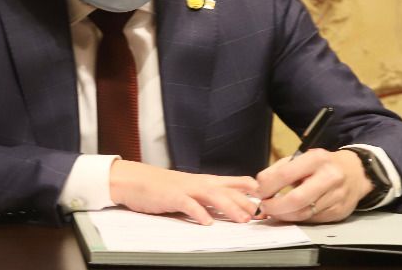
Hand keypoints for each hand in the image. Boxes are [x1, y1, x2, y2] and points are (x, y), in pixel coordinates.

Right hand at [109, 160, 258, 224]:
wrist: (136, 181)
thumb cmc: (162, 187)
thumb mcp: (188, 189)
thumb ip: (207, 196)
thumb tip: (227, 206)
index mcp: (204, 181)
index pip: (231, 181)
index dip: (248, 187)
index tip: (265, 195)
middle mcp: (198, 183)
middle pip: (226, 190)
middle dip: (245, 201)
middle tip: (259, 213)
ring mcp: (185, 189)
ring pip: (212, 196)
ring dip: (229, 207)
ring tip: (242, 219)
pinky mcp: (172, 197)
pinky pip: (188, 205)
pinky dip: (198, 213)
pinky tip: (207, 222)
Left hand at [254, 148, 371, 223]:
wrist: (356, 173)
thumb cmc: (323, 165)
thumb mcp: (301, 158)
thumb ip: (278, 170)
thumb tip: (259, 185)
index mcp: (317, 159)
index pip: (286, 175)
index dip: (268, 186)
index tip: (259, 192)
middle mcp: (329, 178)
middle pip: (296, 199)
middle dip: (275, 206)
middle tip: (264, 207)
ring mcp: (336, 197)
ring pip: (303, 213)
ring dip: (283, 215)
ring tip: (274, 211)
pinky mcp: (338, 212)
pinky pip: (311, 220)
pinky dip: (297, 218)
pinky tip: (290, 213)